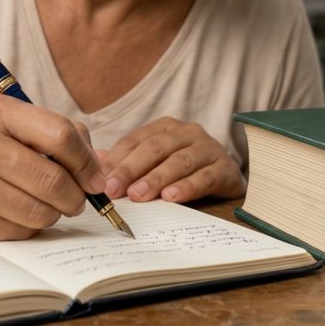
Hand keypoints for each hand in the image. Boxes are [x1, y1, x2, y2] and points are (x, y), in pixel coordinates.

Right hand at [0, 95, 105, 240]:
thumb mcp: (0, 117)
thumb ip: (50, 131)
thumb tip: (98, 165)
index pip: (60, 136)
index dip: (87, 162)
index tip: (95, 178)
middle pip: (53, 181)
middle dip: (76, 197)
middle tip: (76, 199)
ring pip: (38, 212)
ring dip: (54, 215)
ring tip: (48, 205)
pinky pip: (16, 231)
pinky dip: (28, 227)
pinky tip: (19, 213)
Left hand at [99, 116, 245, 203]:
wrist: (228, 177)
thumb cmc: (185, 170)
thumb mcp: (155, 162)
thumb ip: (127, 162)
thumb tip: (95, 164)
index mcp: (165, 127)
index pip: (135, 141)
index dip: (117, 161)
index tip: (101, 181)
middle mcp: (187, 132)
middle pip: (155, 149)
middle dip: (131, 169)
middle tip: (114, 189)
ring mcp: (209, 148)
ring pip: (179, 162)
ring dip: (156, 179)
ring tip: (138, 195)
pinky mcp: (226, 169)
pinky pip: (205, 177)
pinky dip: (187, 187)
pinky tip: (171, 197)